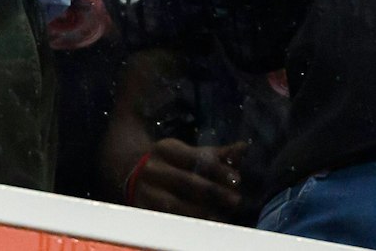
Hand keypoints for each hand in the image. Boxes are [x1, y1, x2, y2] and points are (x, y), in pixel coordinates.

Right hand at [126, 139, 246, 220]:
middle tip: (236, 200)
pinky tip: (204, 227)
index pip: (195, 159)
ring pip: (175, 204)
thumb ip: (216, 154)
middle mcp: (153, 168)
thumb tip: (243, 147)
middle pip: (186, 181)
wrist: (132, 174)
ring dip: (202, 212)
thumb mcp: (189, 153)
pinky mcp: (142, 209)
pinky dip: (187, 224)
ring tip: (222, 217)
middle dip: (214, 192)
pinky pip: (167, 219)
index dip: (217, 169)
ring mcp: (146, 190)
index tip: (237, 180)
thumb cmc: (172, 163)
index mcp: (165, 149)